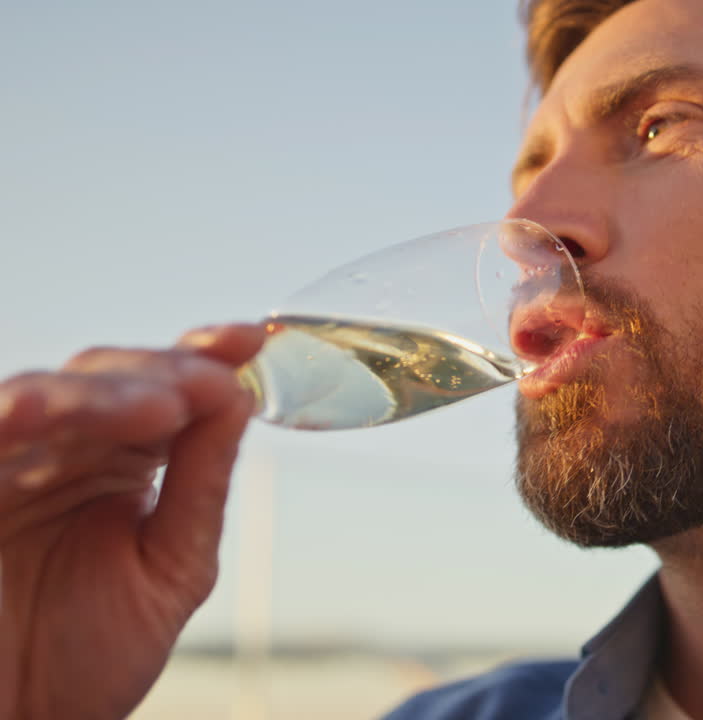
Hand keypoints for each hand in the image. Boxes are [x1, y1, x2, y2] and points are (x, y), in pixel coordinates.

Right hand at [0, 324, 264, 719]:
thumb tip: (240, 397)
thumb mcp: (171, 569)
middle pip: (108, 382)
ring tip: (152, 405)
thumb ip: (201, 486)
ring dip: (96, 397)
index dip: (204, 356)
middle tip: (205, 384)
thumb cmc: (87, 656)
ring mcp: (7, 467)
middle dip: (162, 374)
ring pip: (43, 400)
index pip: (165, 389)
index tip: (252, 338)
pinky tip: (34, 415)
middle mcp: (63, 452)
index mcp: (123, 462)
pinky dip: (9, 420)